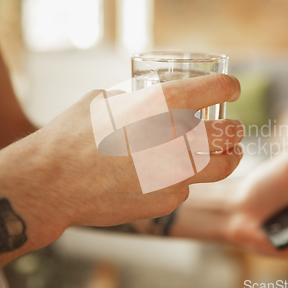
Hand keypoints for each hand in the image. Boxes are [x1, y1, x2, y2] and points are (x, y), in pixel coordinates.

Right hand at [0, 74, 243, 236]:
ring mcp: (174, 173)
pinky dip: (181, 180)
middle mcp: (175, 137)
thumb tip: (146, 102)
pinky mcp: (167, 200)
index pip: (215, 89)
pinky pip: (185, 188)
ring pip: (220, 167)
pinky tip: (164, 177)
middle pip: (228, 133)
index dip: (228, 86)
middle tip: (235, 130)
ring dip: (228, 158)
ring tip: (230, 156)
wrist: (51, 183)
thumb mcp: (104, 101)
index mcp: (162, 104)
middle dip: (235, 130)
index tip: (231, 88)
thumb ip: (134, 100)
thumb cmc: (71, 136)